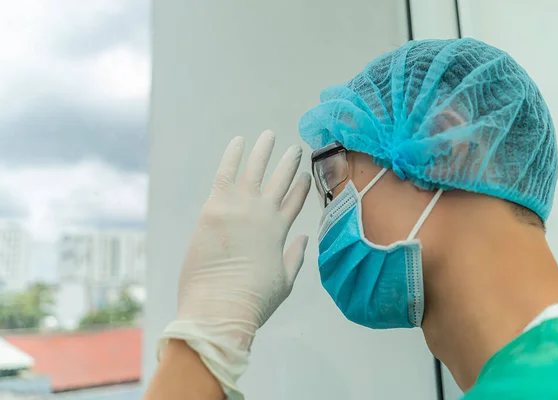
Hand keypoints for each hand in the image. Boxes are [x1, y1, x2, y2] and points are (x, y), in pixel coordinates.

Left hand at [159, 131, 310, 398]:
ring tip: (269, 135)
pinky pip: (226, 173)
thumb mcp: (284, 282)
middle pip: (280, 181)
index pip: (294, 203)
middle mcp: (264, 214)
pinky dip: (233, 156)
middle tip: (295, 149)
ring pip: (255, 170)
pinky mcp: (216, 207)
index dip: (301, 188)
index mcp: (280, 233)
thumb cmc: (252, 301)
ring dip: (264, 152)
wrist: (220, 309)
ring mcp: (241, 208)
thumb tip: (303, 238)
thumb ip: (294, 257)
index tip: (306, 175)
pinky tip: (239, 141)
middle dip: (289, 164)